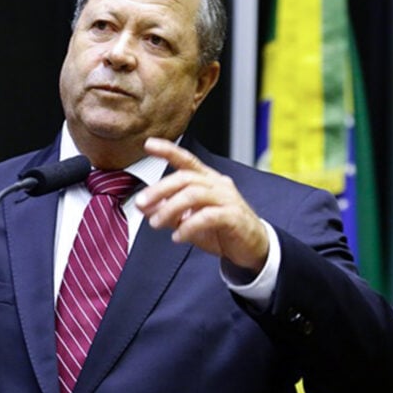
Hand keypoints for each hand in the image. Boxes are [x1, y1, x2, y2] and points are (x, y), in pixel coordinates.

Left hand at [135, 137, 267, 272]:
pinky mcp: (234, 217)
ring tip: (156, 223)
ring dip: (170, 208)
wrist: (252, 247)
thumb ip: (167, 211)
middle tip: (140, 203)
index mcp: (206, 180)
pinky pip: (208, 217)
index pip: (186, 160)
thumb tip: (144, 207)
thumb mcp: (187, 220)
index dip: (168, 150)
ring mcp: (227, 199)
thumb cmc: (221, 229)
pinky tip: (178, 236)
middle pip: (185, 178)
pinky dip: (189, 226)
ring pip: (194, 195)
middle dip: (159, 189)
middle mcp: (217, 185)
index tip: (148, 144)